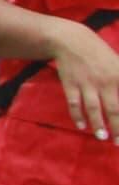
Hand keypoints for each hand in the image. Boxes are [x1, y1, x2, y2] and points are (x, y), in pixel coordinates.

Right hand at [56, 23, 118, 141]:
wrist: (71, 41)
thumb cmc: (100, 54)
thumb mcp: (118, 64)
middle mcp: (105, 82)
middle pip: (114, 110)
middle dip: (118, 128)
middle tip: (118, 142)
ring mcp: (87, 84)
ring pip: (94, 109)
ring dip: (98, 125)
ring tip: (102, 138)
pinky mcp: (71, 85)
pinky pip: (75, 104)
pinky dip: (78, 116)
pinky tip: (81, 126)